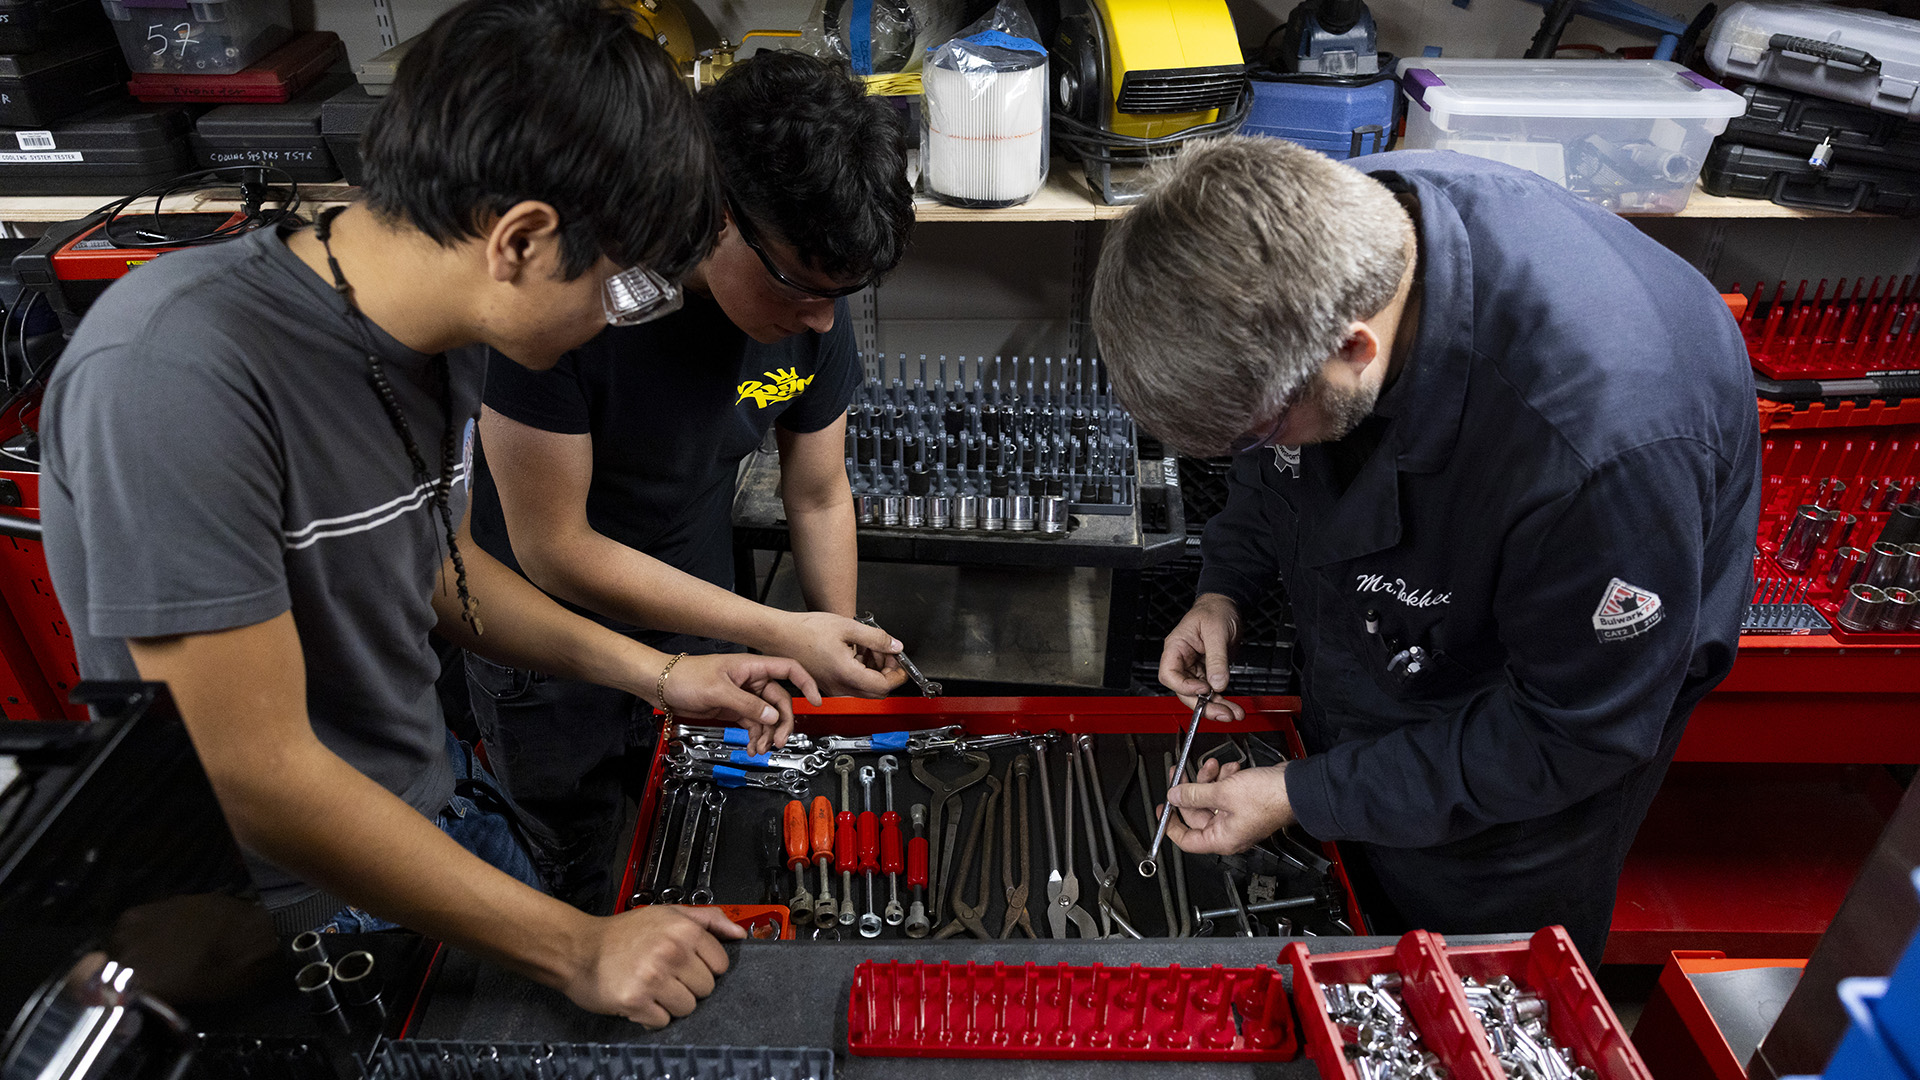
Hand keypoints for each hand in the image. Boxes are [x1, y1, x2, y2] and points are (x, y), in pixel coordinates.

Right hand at [561, 905, 745, 1026]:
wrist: (578, 949)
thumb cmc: (622, 933)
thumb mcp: (667, 913)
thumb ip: (708, 919)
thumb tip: (738, 933)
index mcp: (683, 930)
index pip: (721, 964)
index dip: (704, 966)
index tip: (686, 963)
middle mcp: (671, 952)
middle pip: (707, 988)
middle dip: (688, 985)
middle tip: (664, 974)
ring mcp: (653, 978)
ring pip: (688, 1008)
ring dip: (670, 1003)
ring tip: (651, 986)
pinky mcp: (636, 1001)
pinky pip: (663, 1021)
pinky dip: (651, 1016)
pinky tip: (640, 998)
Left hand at [663, 653, 822, 754]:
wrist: (662, 687)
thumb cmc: (686, 677)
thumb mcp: (719, 691)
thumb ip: (748, 705)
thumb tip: (773, 717)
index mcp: (752, 667)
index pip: (789, 669)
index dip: (806, 683)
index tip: (816, 700)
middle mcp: (752, 681)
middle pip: (781, 701)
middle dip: (782, 722)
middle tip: (778, 741)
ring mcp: (744, 696)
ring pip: (768, 716)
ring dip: (767, 734)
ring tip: (759, 749)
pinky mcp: (734, 708)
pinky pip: (754, 724)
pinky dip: (755, 737)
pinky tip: (752, 747)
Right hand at [767, 612, 907, 697]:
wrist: (780, 635)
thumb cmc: (805, 631)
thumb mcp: (848, 627)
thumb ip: (876, 639)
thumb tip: (895, 646)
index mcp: (846, 674)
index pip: (883, 686)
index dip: (897, 675)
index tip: (901, 663)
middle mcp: (839, 687)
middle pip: (876, 692)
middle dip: (887, 673)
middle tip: (886, 653)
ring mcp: (832, 688)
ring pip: (864, 689)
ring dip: (874, 671)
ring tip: (869, 648)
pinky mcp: (826, 685)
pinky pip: (851, 685)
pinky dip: (861, 672)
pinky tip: (856, 652)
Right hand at [1159, 593, 1246, 721]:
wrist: (1227, 606)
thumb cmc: (1215, 611)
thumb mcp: (1216, 632)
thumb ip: (1217, 659)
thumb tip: (1218, 683)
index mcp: (1176, 648)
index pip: (1169, 675)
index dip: (1184, 686)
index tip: (1204, 689)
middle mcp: (1183, 661)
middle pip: (1185, 691)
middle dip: (1203, 705)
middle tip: (1221, 713)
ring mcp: (1195, 668)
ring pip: (1199, 695)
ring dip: (1215, 707)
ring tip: (1232, 714)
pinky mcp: (1208, 672)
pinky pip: (1212, 691)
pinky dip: (1222, 700)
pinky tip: (1232, 707)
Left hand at [1160, 758, 1294, 855]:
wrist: (1296, 787)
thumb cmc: (1269, 798)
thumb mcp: (1223, 793)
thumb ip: (1194, 795)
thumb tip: (1175, 796)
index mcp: (1221, 839)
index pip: (1187, 840)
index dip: (1171, 825)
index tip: (1163, 810)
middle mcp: (1229, 832)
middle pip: (1197, 814)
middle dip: (1191, 790)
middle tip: (1183, 775)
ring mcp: (1238, 818)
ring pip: (1212, 799)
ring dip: (1210, 780)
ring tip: (1214, 766)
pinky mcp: (1246, 804)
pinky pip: (1227, 793)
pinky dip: (1226, 779)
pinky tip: (1231, 769)